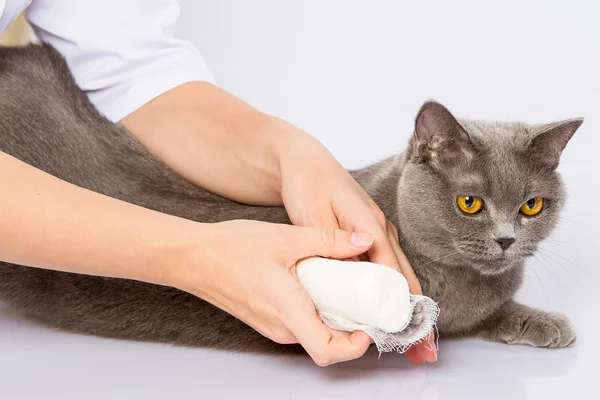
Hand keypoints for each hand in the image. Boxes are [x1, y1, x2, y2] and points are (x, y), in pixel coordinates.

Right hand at [170, 219, 374, 365]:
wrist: (193, 257)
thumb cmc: (231, 249)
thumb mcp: (286, 237)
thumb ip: (329, 240)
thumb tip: (363, 239)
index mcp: (288, 310)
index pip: (327, 351)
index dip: (355, 346)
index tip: (369, 325)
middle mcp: (281, 327)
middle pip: (326, 344)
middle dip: (352, 327)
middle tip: (366, 300)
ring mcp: (272, 326)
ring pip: (314, 333)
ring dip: (335, 318)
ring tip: (345, 286)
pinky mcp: (267, 319)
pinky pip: (301, 323)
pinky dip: (317, 311)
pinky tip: (319, 285)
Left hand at [276, 122, 436, 363]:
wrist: (304, 162)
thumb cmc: (308, 184)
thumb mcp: (314, 214)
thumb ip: (334, 240)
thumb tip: (358, 264)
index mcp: (370, 225)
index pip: (392, 272)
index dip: (401, 305)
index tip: (406, 332)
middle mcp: (381, 229)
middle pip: (405, 278)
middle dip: (415, 316)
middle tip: (422, 350)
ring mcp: (377, 231)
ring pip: (400, 275)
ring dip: (408, 308)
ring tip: (415, 341)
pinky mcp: (369, 234)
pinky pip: (387, 269)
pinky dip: (394, 294)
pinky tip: (393, 312)